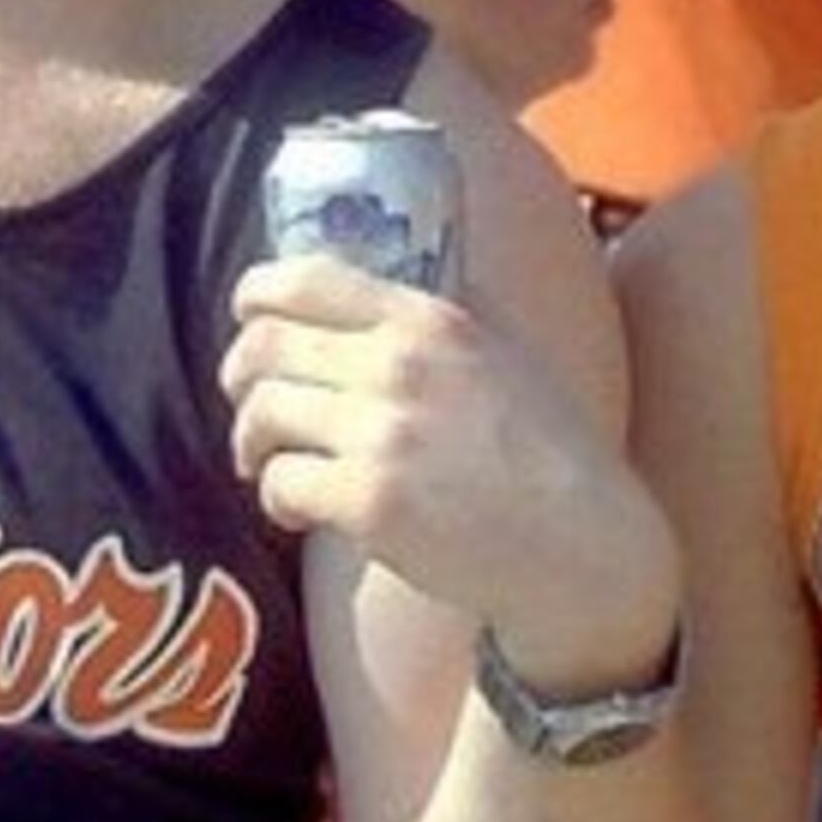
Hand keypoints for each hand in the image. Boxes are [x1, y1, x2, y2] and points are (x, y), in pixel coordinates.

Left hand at [222, 256, 677, 686]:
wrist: (582, 544)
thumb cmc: (552, 453)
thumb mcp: (510, 351)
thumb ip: (452, 309)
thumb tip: (391, 277)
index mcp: (430, 319)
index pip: (304, 278)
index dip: (254, 297)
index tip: (248, 319)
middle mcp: (400, 365)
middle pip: (264, 346)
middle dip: (239, 378)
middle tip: (252, 410)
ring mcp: (383, 434)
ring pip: (262, 414)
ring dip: (252, 444)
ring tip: (272, 467)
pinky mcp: (370, 502)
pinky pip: (281, 484)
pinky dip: (278, 499)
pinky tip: (303, 513)